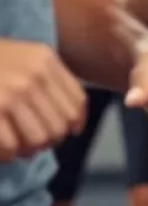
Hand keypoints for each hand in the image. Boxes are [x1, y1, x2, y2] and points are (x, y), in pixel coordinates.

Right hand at [0, 40, 85, 161]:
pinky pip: (10, 147)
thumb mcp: (32, 58)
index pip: (76, 101)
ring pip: (37, 139)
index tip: (68, 133)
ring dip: (30, 150)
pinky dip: (8, 154)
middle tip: (38, 142)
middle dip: (51, 140)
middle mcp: (33, 77)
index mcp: (46, 61)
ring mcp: (11, 95)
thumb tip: (76, 123)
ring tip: (21, 147)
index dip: (75, 123)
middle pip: (59, 125)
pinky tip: (4, 148)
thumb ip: (55, 81)